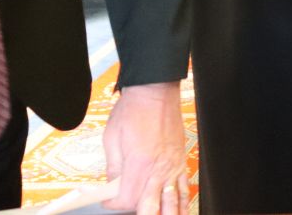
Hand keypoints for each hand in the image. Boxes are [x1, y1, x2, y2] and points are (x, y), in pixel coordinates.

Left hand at [103, 82, 187, 214]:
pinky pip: (183, 186)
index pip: (127, 199)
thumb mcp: (112, 139)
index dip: (115, 205)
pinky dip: (181, 200)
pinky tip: (179, 209)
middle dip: (142, 214)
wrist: (156, 90)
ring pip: (172, 201)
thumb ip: (113, 167)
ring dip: (167, 213)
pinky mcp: (180, 159)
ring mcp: (173, 165)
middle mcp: (159, 168)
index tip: (108, 201)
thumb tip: (113, 185)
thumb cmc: (134, 109)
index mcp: (139, 164)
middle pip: (152, 207)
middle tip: (135, 213)